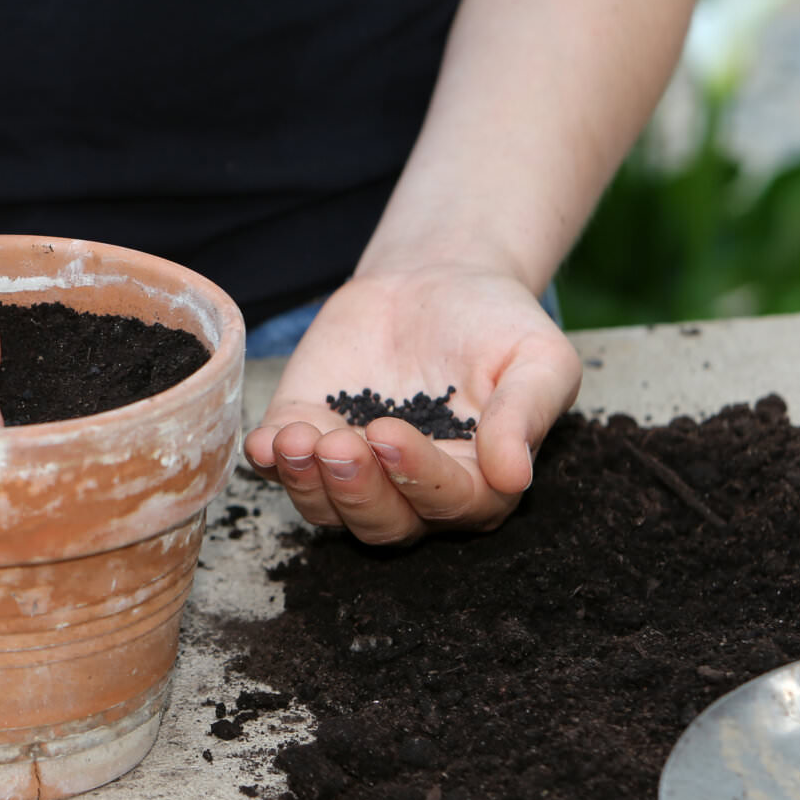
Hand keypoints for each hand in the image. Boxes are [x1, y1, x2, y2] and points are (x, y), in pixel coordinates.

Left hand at [242, 264, 580, 543]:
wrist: (437, 278)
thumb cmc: (497, 324)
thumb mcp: (538, 358)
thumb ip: (527, 414)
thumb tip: (516, 477)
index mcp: (477, 483)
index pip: (448, 501)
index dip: (417, 475)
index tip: (390, 432)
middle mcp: (411, 490)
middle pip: (382, 521)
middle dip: (356, 489)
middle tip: (340, 446)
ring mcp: (354, 467)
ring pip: (326, 507)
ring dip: (307, 483)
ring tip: (294, 442)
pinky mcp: (308, 432)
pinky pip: (280, 467)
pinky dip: (268, 462)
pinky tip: (262, 442)